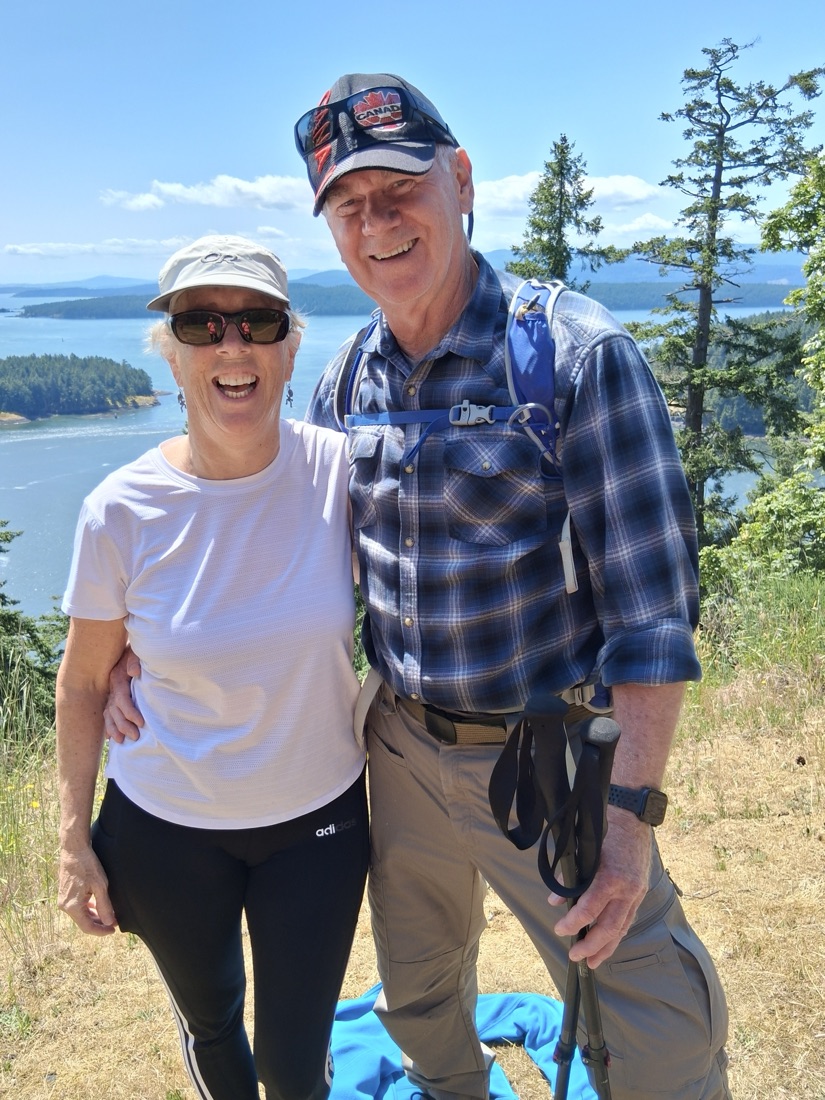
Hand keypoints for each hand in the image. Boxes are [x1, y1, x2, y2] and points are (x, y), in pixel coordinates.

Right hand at [58, 846, 117, 935]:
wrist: (74, 850)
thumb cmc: (87, 865)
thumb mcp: (100, 886)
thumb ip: (104, 906)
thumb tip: (109, 923)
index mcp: (72, 906)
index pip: (87, 927)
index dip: (101, 931)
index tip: (113, 930)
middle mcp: (65, 906)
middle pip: (84, 922)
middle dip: (100, 924)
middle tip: (114, 923)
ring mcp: (64, 900)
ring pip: (81, 915)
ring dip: (95, 916)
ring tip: (109, 915)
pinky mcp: (65, 894)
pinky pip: (78, 907)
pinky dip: (89, 909)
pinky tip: (98, 906)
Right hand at [103, 647, 143, 742]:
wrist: (130, 648)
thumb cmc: (137, 651)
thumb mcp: (136, 652)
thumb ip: (135, 660)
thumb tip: (134, 672)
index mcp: (117, 678)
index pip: (122, 700)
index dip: (130, 712)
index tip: (141, 723)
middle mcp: (112, 687)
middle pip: (114, 711)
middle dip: (124, 725)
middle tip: (135, 736)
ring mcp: (111, 692)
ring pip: (109, 714)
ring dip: (114, 728)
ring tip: (121, 741)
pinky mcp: (113, 696)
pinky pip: (107, 713)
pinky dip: (108, 725)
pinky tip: (110, 737)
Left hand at [549, 808, 650, 967]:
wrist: (632, 815)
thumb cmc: (605, 829)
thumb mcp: (583, 850)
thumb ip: (570, 877)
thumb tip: (555, 901)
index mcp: (611, 878)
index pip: (590, 910)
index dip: (574, 923)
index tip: (561, 930)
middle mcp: (627, 889)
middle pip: (609, 927)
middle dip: (592, 946)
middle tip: (576, 958)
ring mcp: (637, 891)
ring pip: (622, 928)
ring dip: (607, 947)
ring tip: (593, 962)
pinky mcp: (640, 891)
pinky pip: (628, 917)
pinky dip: (617, 932)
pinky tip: (608, 942)